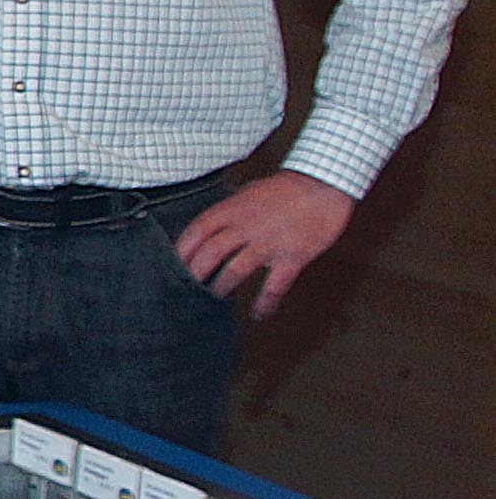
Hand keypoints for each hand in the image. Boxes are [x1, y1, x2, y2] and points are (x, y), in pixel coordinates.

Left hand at [175, 171, 353, 317]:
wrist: (324, 184)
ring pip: (235, 271)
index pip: (197, 231)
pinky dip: (265, 303)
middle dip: (195, 274)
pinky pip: (274, 286)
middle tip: (189, 287)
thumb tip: (208, 230)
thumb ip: (228, 212)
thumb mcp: (248, 193)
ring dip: (222, 287)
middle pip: (210, 254)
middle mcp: (246, 226)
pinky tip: (259, 314)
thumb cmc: (284, 189)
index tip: (174, 265)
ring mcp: (269, 242)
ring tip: (216, 296)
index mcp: (233, 209)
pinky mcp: (293, 256)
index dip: (182, 250)